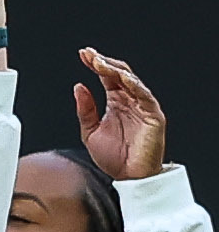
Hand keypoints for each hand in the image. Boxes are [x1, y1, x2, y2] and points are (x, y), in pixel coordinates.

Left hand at [77, 47, 168, 183]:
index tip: (83, 54)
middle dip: (103, 62)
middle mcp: (130, 101)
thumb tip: (79, 87)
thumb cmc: (114, 157)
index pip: (107, 77)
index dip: (95, 64)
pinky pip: (145, 96)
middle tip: (88, 54)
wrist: (129, 177)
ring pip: (131, 81)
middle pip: (119, 74)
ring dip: (115, 70)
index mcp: (116, 102)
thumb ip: (85, 110)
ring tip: (99, 63)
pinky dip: (134, 85)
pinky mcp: (153, 115)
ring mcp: (143, 106)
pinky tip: (123, 78)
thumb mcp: (90, 131)